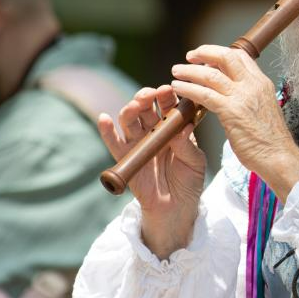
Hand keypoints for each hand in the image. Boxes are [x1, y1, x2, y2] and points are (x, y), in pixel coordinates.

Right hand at [97, 85, 205, 258]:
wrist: (177, 207)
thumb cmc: (189, 180)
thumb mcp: (195, 162)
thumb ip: (188, 146)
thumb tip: (181, 131)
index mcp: (171, 126)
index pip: (166, 104)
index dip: (166, 96)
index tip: (168, 90)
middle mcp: (152, 130)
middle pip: (145, 108)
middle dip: (145, 98)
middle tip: (150, 95)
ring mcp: (138, 142)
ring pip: (129, 120)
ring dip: (129, 110)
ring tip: (134, 106)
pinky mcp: (125, 158)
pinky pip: (113, 143)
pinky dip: (106, 131)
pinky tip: (103, 119)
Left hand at [170, 45, 298, 200]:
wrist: (279, 157)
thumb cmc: (271, 140)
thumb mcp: (263, 109)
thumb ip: (249, 98)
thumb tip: (233, 95)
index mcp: (262, 83)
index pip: (241, 56)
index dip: (221, 53)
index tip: (208, 57)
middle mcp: (253, 85)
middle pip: (226, 56)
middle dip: (205, 52)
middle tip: (190, 55)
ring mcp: (242, 97)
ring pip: (211, 74)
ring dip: (190, 70)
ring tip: (176, 71)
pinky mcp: (231, 111)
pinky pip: (204, 94)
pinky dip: (188, 88)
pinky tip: (179, 88)